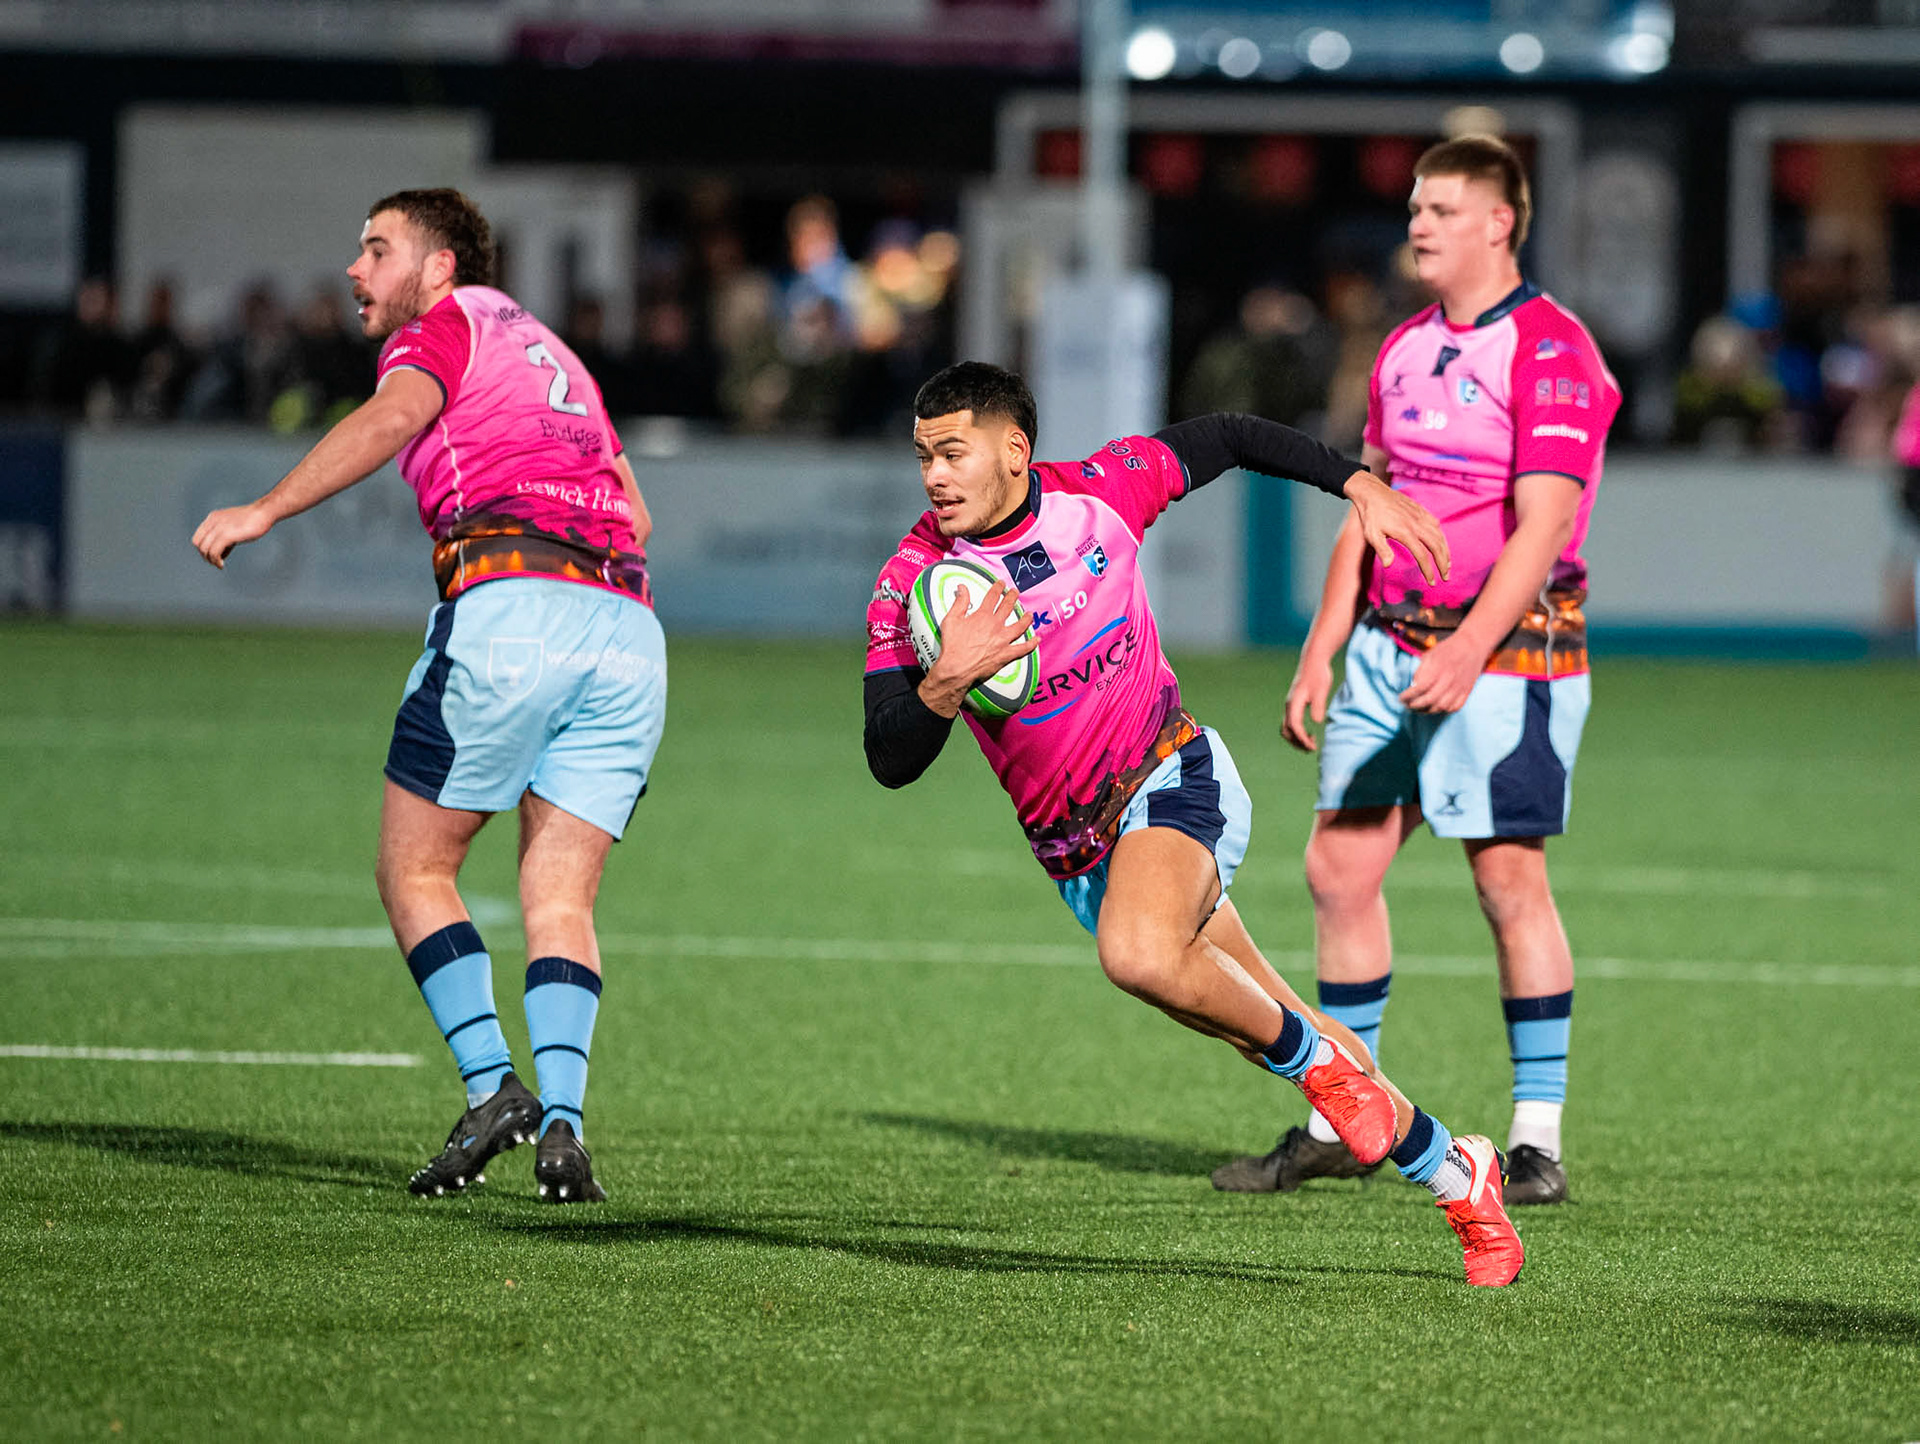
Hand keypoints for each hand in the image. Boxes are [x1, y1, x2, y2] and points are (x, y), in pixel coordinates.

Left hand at [191, 503, 272, 568]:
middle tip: (215, 562)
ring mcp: (219, 528)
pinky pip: (214, 552)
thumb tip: (220, 555)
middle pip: (198, 543)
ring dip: (210, 560)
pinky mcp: (227, 535)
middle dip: (205, 555)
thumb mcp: (234, 527)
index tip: (214, 556)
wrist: (264, 512)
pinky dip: (215, 561)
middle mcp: (213, 522)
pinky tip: (222, 565)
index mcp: (213, 518)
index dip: (203, 549)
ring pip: (205, 549)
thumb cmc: (253, 521)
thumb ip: (225, 538)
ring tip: (219, 565)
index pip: (198, 537)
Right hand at [920, 581, 1036, 715]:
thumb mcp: (951, 619)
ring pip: (1019, 626)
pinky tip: (1036, 640)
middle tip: (1015, 592)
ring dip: (1026, 619)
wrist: (956, 668)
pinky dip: (1031, 644)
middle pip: (1007, 608)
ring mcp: (1002, 640)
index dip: (998, 588)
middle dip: (1012, 598)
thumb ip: (960, 602)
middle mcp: (995, 626)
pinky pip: (1023, 649)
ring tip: (1029, 614)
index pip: (992, 597)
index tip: (1001, 584)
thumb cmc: (953, 646)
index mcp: (982, 616)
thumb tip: (962, 588)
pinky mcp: (1006, 655)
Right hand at [1281, 655, 1334, 752]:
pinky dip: (1298, 733)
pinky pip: (1291, 724)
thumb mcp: (1321, 690)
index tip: (1312, 746)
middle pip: (1287, 731)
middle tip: (1312, 749)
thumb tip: (1316, 721)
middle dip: (1297, 742)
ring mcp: (1290, 706)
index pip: (1294, 726)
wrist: (1313, 661)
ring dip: (1297, 739)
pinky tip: (1310, 734)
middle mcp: (1289, 706)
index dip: (1302, 739)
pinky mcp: (1294, 705)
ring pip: (1287, 728)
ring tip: (1311, 744)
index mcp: (1294, 703)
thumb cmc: (1318, 674)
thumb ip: (1318, 705)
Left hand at [1344, 473, 1449, 585]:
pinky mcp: (1421, 511)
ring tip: (1447, 565)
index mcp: (1406, 532)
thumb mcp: (1372, 535)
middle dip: (1443, 564)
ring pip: (1439, 536)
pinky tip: (1441, 545)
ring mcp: (1420, 516)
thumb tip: (1388, 565)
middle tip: (1446, 578)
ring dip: (1446, 552)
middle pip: (1437, 547)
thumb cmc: (1371, 515)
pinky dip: (1442, 537)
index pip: (1422, 556)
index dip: (1429, 570)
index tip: (1431, 582)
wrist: (1373, 493)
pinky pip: (1436, 525)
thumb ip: (1382, 550)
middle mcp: (1417, 524)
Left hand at [1399, 633, 1482, 713]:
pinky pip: (1454, 707)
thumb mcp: (1430, 655)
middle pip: (1429, 700)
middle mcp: (1449, 680)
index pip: (1419, 688)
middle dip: (1415, 706)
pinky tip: (1435, 707)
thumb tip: (1413, 687)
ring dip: (1427, 710)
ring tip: (1418, 708)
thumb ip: (1420, 671)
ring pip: (1442, 707)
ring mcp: (1460, 687)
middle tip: (1407, 705)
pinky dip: (1443, 710)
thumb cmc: (1448, 649)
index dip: (1408, 696)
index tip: (1400, 698)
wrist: (1473, 645)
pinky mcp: (1467, 691)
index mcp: (1438, 669)